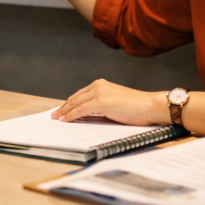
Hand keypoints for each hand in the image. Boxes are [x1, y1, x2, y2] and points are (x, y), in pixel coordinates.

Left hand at [51, 79, 168, 126]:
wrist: (150, 105)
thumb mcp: (115, 104)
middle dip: (63, 107)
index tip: (62, 109)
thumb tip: (87, 116)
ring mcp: (99, 93)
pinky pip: (81, 110)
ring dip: (64, 111)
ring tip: (57, 118)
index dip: (69, 103)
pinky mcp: (100, 102)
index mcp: (101, 84)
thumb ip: (101, 106)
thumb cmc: (137, 107)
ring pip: (75, 103)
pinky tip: (66, 120)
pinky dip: (71, 115)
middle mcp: (98, 85)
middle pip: (75, 98)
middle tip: (55, 114)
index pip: (80, 95)